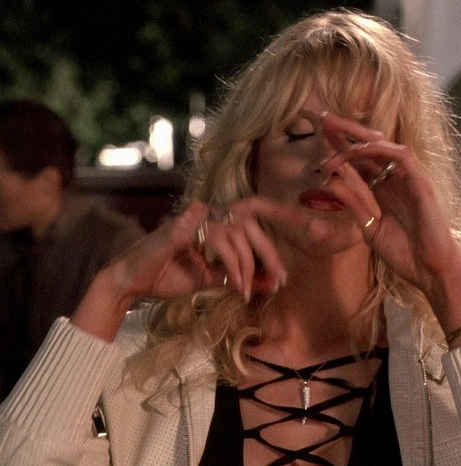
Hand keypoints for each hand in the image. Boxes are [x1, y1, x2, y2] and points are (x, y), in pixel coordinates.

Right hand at [71, 198, 292, 339]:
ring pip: (237, 234)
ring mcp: (193, 217)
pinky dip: (232, 264)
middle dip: (269, 254)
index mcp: (213, 221)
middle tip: (281, 279)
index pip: (251, 222)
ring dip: (247, 266)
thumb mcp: (211, 279)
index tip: (284, 269)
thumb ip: (239, 277)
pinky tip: (236, 284)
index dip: (272, 241)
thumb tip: (271, 284)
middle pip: (250, 224)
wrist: (131, 284)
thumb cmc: (167, 277)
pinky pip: (219, 242)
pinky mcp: (184, 227)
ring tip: (247, 291)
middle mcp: (206, 213)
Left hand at [317, 112, 460, 339]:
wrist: (429, 271)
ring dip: (357, 138)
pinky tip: (358, 148)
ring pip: (383, 146)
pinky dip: (380, 149)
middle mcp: (396, 180)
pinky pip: (401, 157)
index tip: (318, 134)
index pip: (360, 160)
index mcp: (384, 189)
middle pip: (370, 146)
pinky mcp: (420, 183)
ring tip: (333, 134)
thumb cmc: (404, 253)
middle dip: (346, 131)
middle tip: (323, 118)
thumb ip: (353, 204)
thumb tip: (328, 182)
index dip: (340, 145)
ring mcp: (409, 179)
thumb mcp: (368, 227)